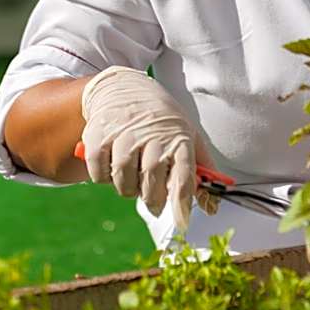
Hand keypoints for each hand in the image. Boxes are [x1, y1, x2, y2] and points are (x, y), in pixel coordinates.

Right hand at [81, 66, 214, 231]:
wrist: (124, 86)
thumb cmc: (161, 118)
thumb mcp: (188, 134)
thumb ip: (201, 171)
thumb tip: (211, 207)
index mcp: (178, 137)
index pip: (184, 176)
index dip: (182, 204)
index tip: (182, 223)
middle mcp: (152, 135)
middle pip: (151, 183)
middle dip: (153, 200)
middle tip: (154, 201)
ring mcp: (123, 134)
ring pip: (123, 181)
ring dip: (127, 189)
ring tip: (133, 178)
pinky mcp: (98, 135)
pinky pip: (99, 173)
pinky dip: (103, 178)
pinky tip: (112, 167)